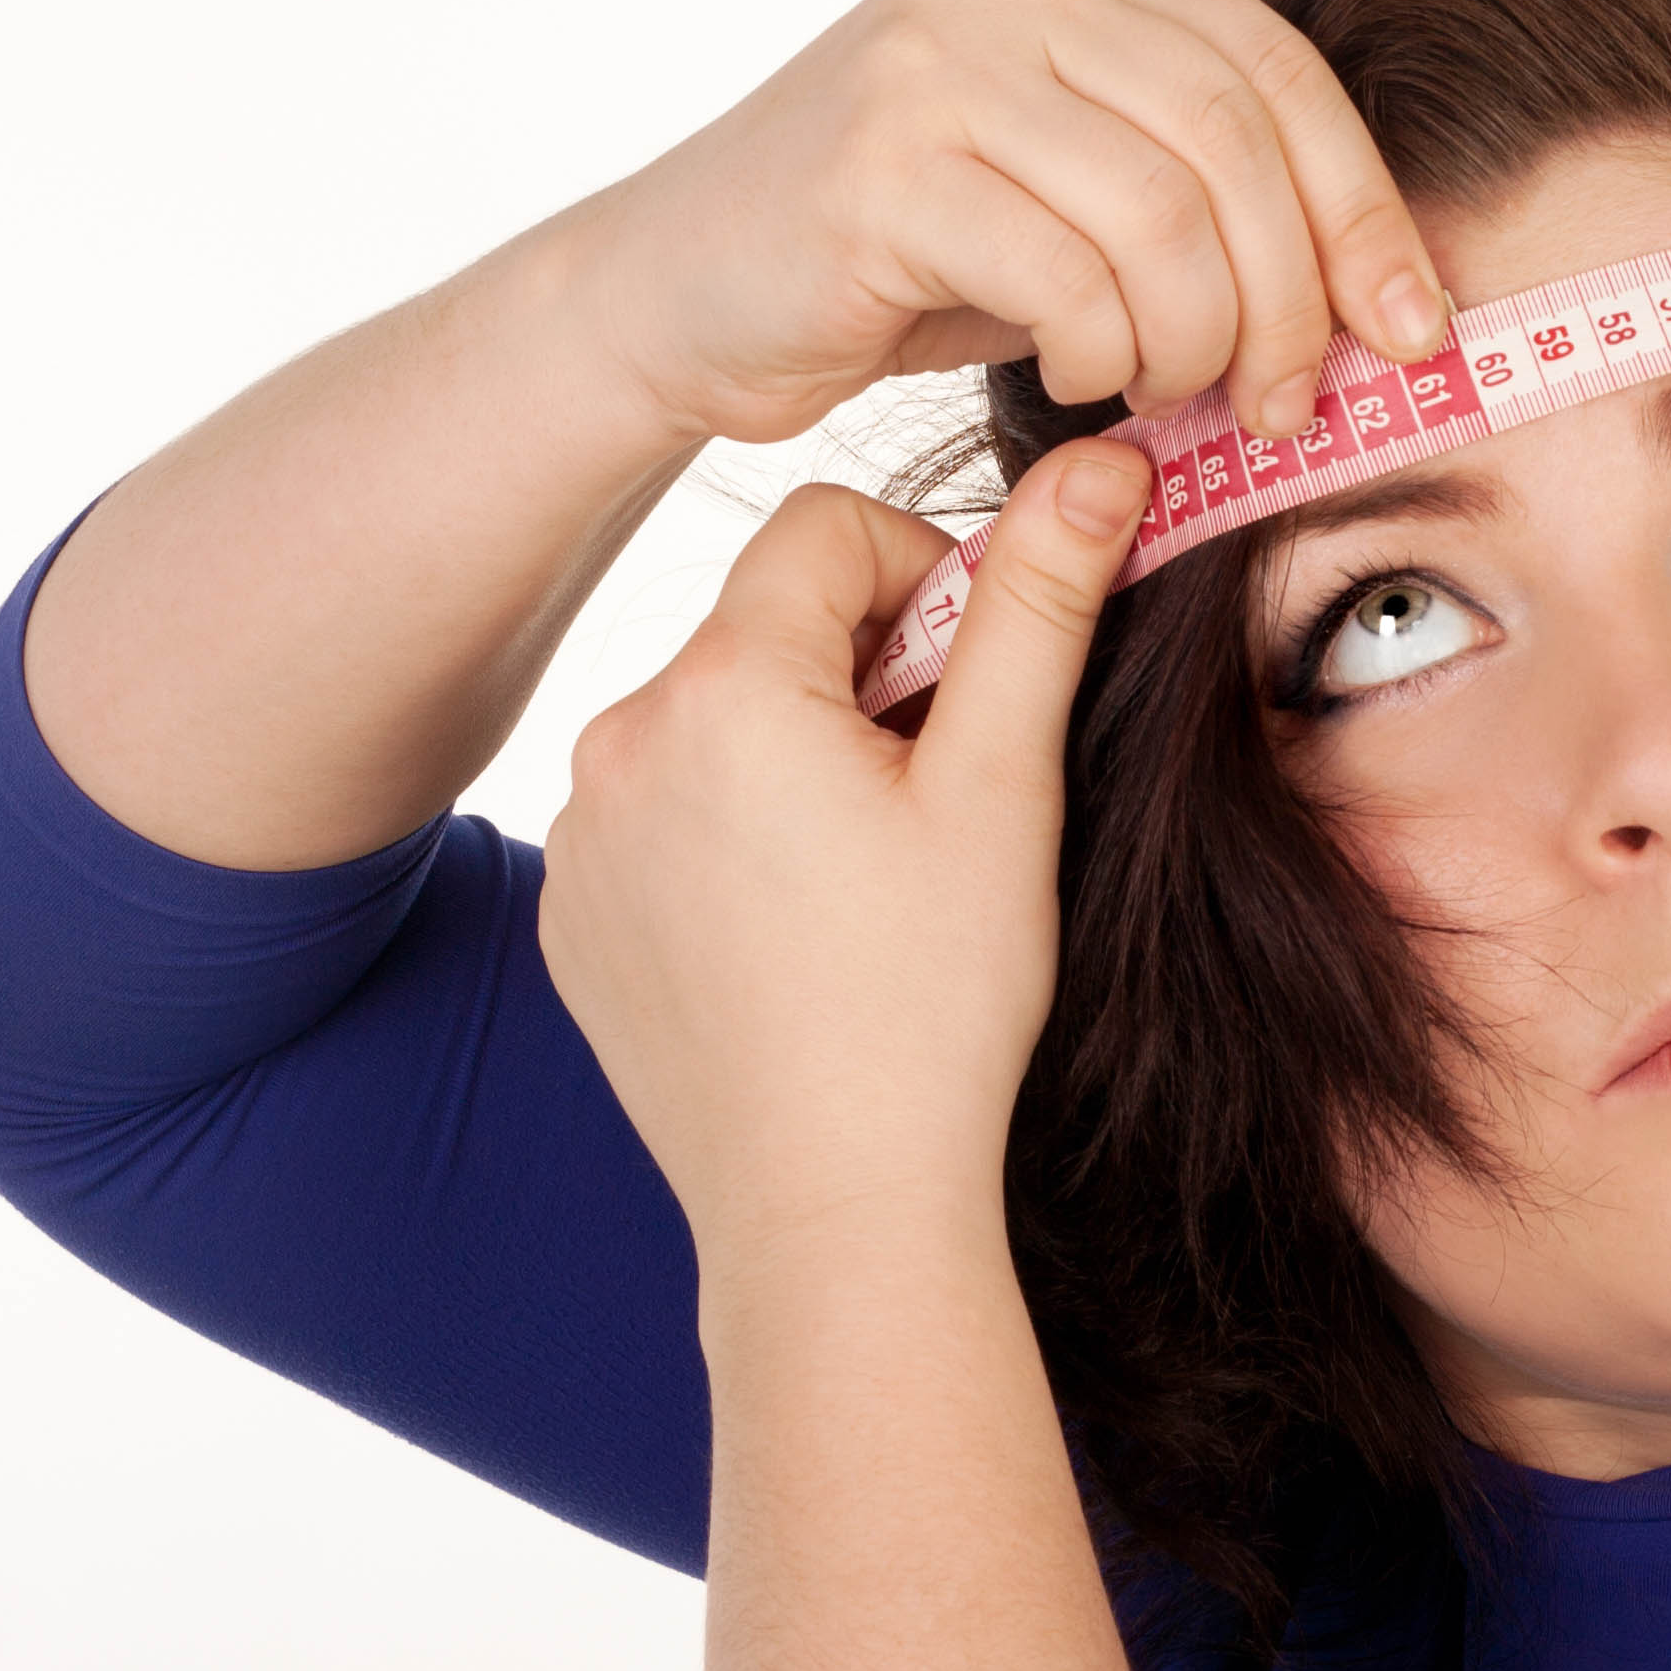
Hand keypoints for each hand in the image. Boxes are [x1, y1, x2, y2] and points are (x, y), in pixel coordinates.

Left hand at [537, 438, 1155, 1271]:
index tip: (972, 687)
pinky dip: (730, 840)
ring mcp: (582, 829)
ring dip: (794, 757)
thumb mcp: (1002, 787)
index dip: (923, 581)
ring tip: (865, 880)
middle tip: (936, 800)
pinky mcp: (572, 912)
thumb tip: (1098, 463)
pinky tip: (796, 934)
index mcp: (728, 682)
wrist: (830, 1207)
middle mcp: (624, 735)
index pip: (828, 527)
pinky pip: (661, 817)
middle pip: (769, 627)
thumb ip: (1038, 604)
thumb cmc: (933, 1005)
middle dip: (861, 677)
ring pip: (716, 723)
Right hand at [577, 0, 1446, 447]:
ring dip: (1197, 339)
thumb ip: (1199, 184)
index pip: (1277, 70)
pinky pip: (1069, 276)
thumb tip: (1392, 295)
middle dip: (1293, 297)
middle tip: (1287, 405)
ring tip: (1166, 392)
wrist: (675, 293)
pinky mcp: (881, 160)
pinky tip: (1078, 379)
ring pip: (1166, 214)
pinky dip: (1103, 352)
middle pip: (1237, 138)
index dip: (1364, 211)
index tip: (1414, 331)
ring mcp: (935, 52)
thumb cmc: (900, 259)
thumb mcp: (1071, 185)